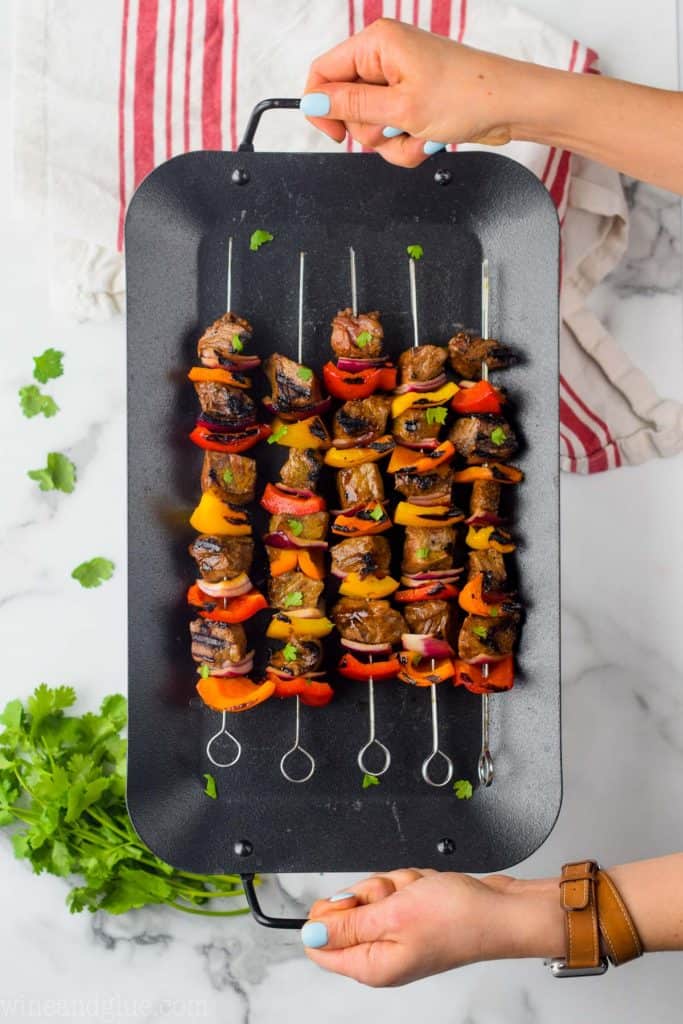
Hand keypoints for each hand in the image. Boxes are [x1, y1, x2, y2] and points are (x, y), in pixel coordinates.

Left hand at [301, 867, 564, 986]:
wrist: (501, 910)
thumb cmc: (457, 917)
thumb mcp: (393, 915)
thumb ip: (348, 924)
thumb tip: (310, 934)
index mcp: (372, 966)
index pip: (321, 946)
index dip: (328, 915)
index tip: (350, 901)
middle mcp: (383, 954)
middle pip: (348, 912)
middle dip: (370, 892)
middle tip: (394, 896)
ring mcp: (399, 934)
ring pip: (373, 895)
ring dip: (395, 884)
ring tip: (418, 892)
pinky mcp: (414, 917)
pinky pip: (396, 890)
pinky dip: (411, 882)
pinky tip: (429, 888)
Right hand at [302, 19, 522, 166]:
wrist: (510, 107)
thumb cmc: (468, 95)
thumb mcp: (400, 108)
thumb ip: (351, 107)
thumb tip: (313, 104)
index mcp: (377, 43)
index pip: (323, 73)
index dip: (321, 107)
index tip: (333, 134)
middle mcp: (385, 59)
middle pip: (346, 107)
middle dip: (370, 130)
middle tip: (398, 127)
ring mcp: (399, 83)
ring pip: (371, 128)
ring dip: (393, 143)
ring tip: (420, 135)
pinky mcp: (413, 103)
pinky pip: (393, 135)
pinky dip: (407, 145)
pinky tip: (428, 140)